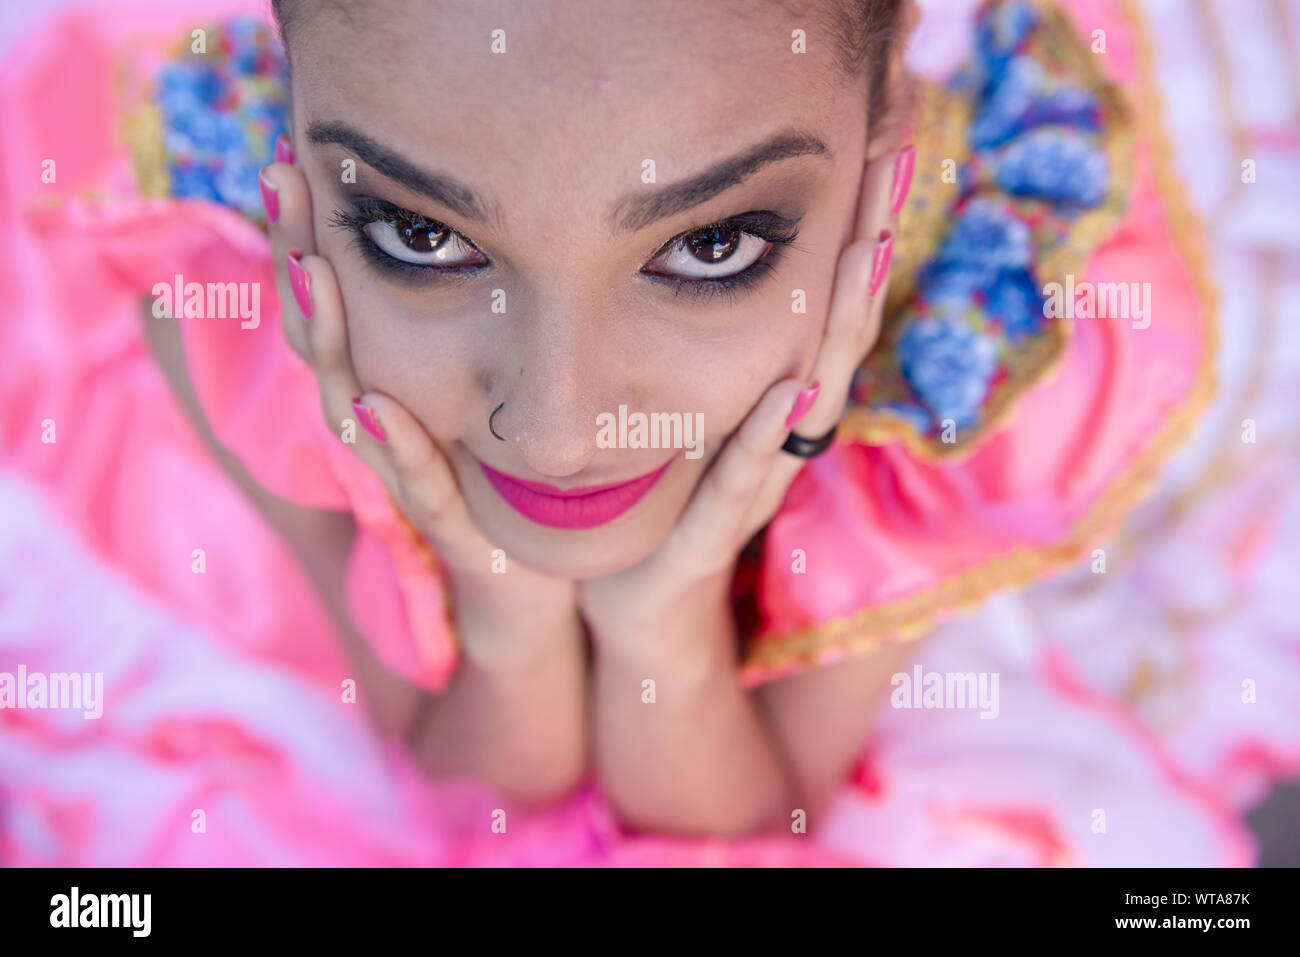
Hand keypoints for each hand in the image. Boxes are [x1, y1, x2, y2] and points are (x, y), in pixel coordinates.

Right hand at [258, 140, 578, 658]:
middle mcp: (388, 427)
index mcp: (393, 386)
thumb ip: (481, 312)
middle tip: (281, 180)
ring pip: (353, 405)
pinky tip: (379, 404)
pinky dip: (397, 449)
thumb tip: (473, 222)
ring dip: (330, 340)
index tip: (295, 160)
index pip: (340, 304)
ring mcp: (412, 480)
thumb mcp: (497, 382)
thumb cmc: (514, 480)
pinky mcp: (452, 530)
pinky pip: (417, 487)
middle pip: (329, 340)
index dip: (309, 238)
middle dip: (302, 262)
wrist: (539, 584)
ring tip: (312, 274)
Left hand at [578, 146, 902, 645]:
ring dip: (837, 328)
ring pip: (810, 399)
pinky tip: (789, 386)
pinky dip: (768, 434)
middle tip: (895, 171)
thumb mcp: (687, 412)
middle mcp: (777, 436)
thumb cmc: (664, 503)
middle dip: (863, 256)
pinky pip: (747, 479)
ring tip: (864, 254)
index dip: (851, 239)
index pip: (821, 310)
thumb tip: (706, 261)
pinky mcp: (713, 533)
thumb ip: (709, 351)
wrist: (637, 603)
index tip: (876, 154)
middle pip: (834, 337)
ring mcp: (753, 485)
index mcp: (772, 403)